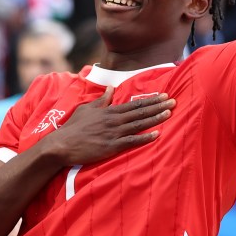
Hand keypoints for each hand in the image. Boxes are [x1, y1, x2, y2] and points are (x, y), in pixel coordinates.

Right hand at [47, 87, 174, 165]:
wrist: (62, 144)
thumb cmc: (73, 127)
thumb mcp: (87, 109)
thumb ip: (102, 100)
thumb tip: (112, 88)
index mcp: (109, 111)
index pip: (134, 103)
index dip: (151, 99)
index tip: (164, 95)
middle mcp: (114, 120)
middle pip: (140, 111)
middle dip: (158, 106)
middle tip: (173, 101)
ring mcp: (114, 133)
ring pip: (139, 124)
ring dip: (155, 118)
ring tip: (169, 113)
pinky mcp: (111, 146)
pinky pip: (132, 141)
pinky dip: (145, 138)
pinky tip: (157, 135)